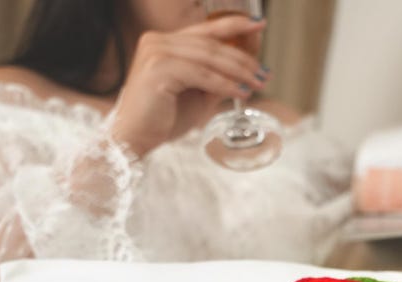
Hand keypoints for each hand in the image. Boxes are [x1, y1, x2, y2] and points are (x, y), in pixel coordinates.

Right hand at [110, 15, 268, 156]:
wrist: (136, 137)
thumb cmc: (163, 119)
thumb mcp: (197, 95)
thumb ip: (217, 80)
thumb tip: (245, 73)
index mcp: (165, 42)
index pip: (206, 30)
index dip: (235, 24)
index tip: (260, 25)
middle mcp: (158, 41)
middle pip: (211, 44)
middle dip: (243, 58)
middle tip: (264, 72)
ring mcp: (156, 52)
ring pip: (208, 57)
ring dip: (238, 71)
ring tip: (258, 84)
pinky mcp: (158, 69)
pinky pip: (201, 74)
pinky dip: (224, 84)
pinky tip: (240, 93)